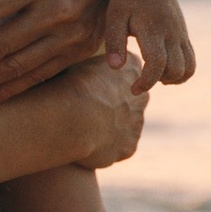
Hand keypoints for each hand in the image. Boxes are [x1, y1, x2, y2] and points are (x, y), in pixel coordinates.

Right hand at [55, 57, 146, 172]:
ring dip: (109, 127)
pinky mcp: (129, 147)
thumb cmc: (68, 86)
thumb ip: (94, 67)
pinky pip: (117, 147)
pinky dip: (104, 148)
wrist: (70, 119)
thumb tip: (88, 71)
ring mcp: (137, 123)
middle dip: (113, 105)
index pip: (124, 72)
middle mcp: (142, 95)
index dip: (103, 81)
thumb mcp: (80, 63)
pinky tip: (86, 144)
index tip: (87, 87)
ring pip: (124, 125)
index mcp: (131, 68)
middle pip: (129, 100)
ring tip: (82, 128)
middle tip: (86, 110)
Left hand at [105, 0, 193, 91]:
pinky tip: (163, 68)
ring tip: (154, 75)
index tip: (133, 88)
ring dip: (173, 78)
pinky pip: (191, 60)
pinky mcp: (184, 34)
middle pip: (176, 70)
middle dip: (158, 81)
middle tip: (140, 79)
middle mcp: (171, 33)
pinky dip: (181, 71)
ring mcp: (181, 34)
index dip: (147, 81)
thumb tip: (116, 68)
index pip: (157, 64)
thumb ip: (115, 41)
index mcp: (153, 29)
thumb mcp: (114, 15)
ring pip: (188, 68)